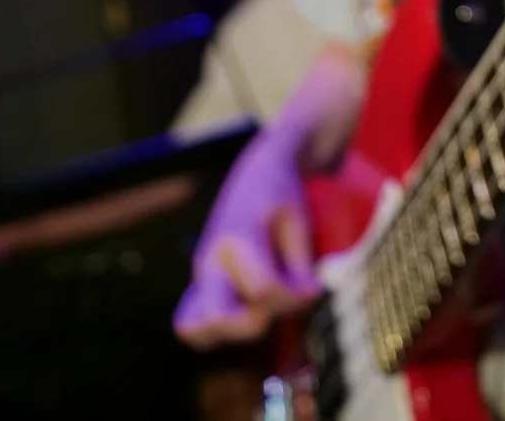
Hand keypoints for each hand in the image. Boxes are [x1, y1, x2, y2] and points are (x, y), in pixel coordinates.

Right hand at [174, 137, 321, 348]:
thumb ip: (302, 264)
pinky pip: (191, 324)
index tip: (314, 286)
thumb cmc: (282, 195)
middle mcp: (210, 261)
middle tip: (279, 302)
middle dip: (256, 322)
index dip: (296, 296)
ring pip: (194, 328)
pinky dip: (217, 331)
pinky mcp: (199, 286)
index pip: (263, 289)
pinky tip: (247, 313)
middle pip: (216, 317)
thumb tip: (308, 299)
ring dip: (232, 331)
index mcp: (235, 238)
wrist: (258, 174)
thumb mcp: (299, 220)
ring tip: (261, 310)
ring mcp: (200, 277)